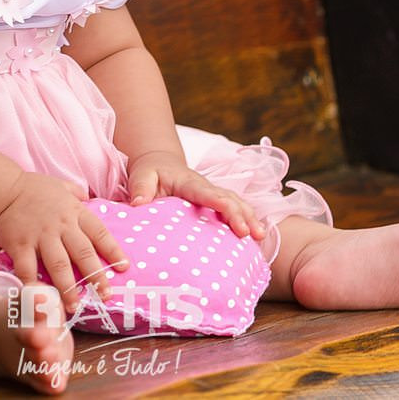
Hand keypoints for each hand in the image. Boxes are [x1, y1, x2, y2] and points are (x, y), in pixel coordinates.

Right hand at [0, 172, 127, 311]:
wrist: (2, 189)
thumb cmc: (33, 188)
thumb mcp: (61, 186)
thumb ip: (76, 193)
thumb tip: (89, 197)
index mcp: (74, 212)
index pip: (99, 233)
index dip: (113, 251)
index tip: (124, 267)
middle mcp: (61, 225)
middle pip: (83, 253)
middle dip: (96, 276)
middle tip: (105, 296)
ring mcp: (40, 236)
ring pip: (59, 264)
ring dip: (68, 287)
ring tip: (74, 307)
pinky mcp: (20, 245)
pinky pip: (27, 268)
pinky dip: (33, 284)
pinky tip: (38, 299)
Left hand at [127, 150, 265, 240]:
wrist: (159, 163)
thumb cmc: (150, 171)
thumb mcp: (141, 175)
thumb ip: (140, 188)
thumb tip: (137, 205)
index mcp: (191, 183)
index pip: (211, 194)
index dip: (225, 207)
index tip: (237, 223)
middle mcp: (206, 187)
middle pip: (230, 199)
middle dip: (244, 215)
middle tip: (254, 234)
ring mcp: (213, 194)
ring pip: (237, 203)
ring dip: (250, 217)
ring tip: (260, 236)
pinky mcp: (215, 202)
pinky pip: (234, 208)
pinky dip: (246, 219)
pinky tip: (254, 236)